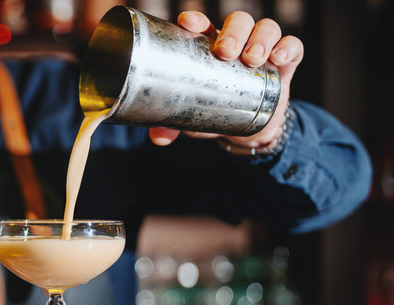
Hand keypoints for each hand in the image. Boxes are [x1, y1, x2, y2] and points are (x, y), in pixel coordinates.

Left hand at [149, 10, 303, 148]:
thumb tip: (157, 138)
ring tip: (253, 60)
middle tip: (226, 52)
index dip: (196, 20)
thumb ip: (172, 126)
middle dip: (233, 32)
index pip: (204, 25)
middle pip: (239, 21)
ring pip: (267, 27)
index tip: (189, 24)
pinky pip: (293, 46)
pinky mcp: (286, 64)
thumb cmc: (216, 112)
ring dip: (261, 39)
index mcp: (209, 48)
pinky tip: (279, 59)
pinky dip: (288, 48)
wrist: (249, 131)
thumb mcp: (192, 119)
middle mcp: (237, 42)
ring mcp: (263, 50)